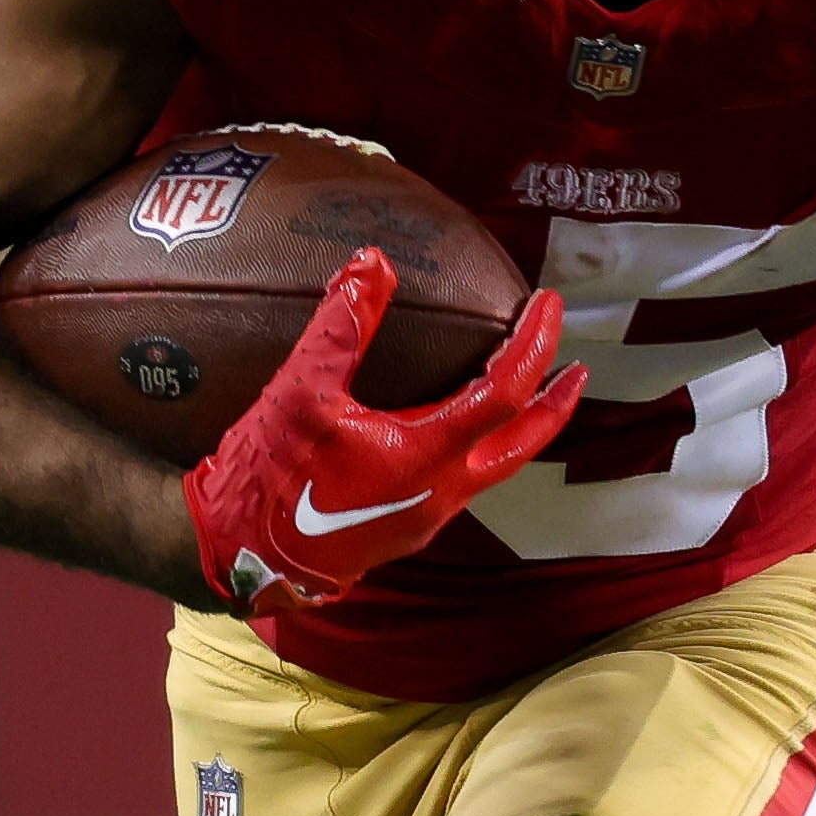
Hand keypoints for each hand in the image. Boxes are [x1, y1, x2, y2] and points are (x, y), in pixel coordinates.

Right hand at [180, 258, 584, 614]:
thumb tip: (373, 261)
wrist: (239, 555)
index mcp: (424, 456)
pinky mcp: (409, 527)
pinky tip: (466, 425)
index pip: (505, 394)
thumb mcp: (299, 390)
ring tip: (534, 389)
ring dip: (523, 427)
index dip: (533, 344)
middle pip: (523, 443)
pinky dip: (484, 445)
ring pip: (499, 467)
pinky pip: (466, 480)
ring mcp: (428, 516)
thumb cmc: (268, 475)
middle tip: (576, 362)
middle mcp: (441, 493)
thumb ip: (342, 325)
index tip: (547, 304)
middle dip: (557, 401)